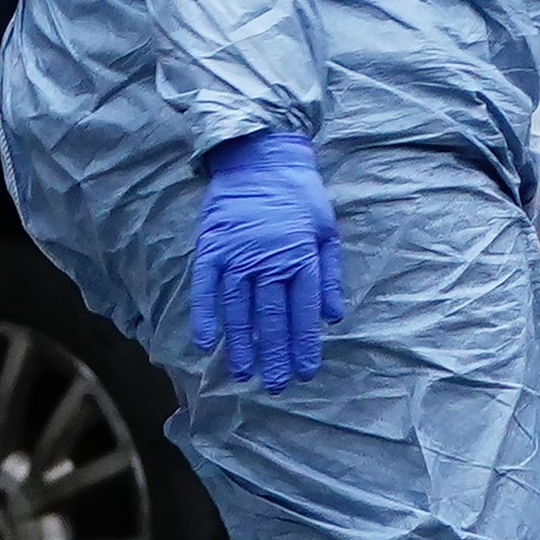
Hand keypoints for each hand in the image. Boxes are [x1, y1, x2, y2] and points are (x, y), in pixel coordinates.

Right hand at [188, 129, 345, 388]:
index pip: (303, 311)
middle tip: (275, 385)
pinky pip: (207, 287)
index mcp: (301, 256)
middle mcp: (269, 258)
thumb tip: (333, 317)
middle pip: (272, 316)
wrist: (261, 154)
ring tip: (243, 373)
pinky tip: (206, 342)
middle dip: (274, 354)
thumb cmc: (300, 194)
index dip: (304, 343)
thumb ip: (329, 276)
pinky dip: (205, 314)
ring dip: (241, 343)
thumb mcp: (327, 230)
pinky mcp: (213, 246)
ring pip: (240, 307)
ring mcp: (238, 253)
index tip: (304, 372)